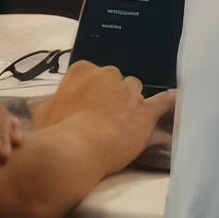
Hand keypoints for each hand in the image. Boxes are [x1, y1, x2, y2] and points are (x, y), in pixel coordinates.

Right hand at [34, 61, 174, 173]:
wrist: (77, 149)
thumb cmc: (57, 131)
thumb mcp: (43, 113)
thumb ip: (47, 102)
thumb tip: (41, 101)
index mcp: (83, 70)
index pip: (90, 74)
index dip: (89, 93)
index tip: (84, 107)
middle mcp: (108, 74)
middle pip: (114, 81)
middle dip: (110, 96)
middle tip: (100, 118)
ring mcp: (129, 91)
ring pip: (134, 90)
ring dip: (129, 103)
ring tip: (122, 120)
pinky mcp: (144, 110)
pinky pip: (161, 102)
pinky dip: (169, 101)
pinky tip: (176, 98)